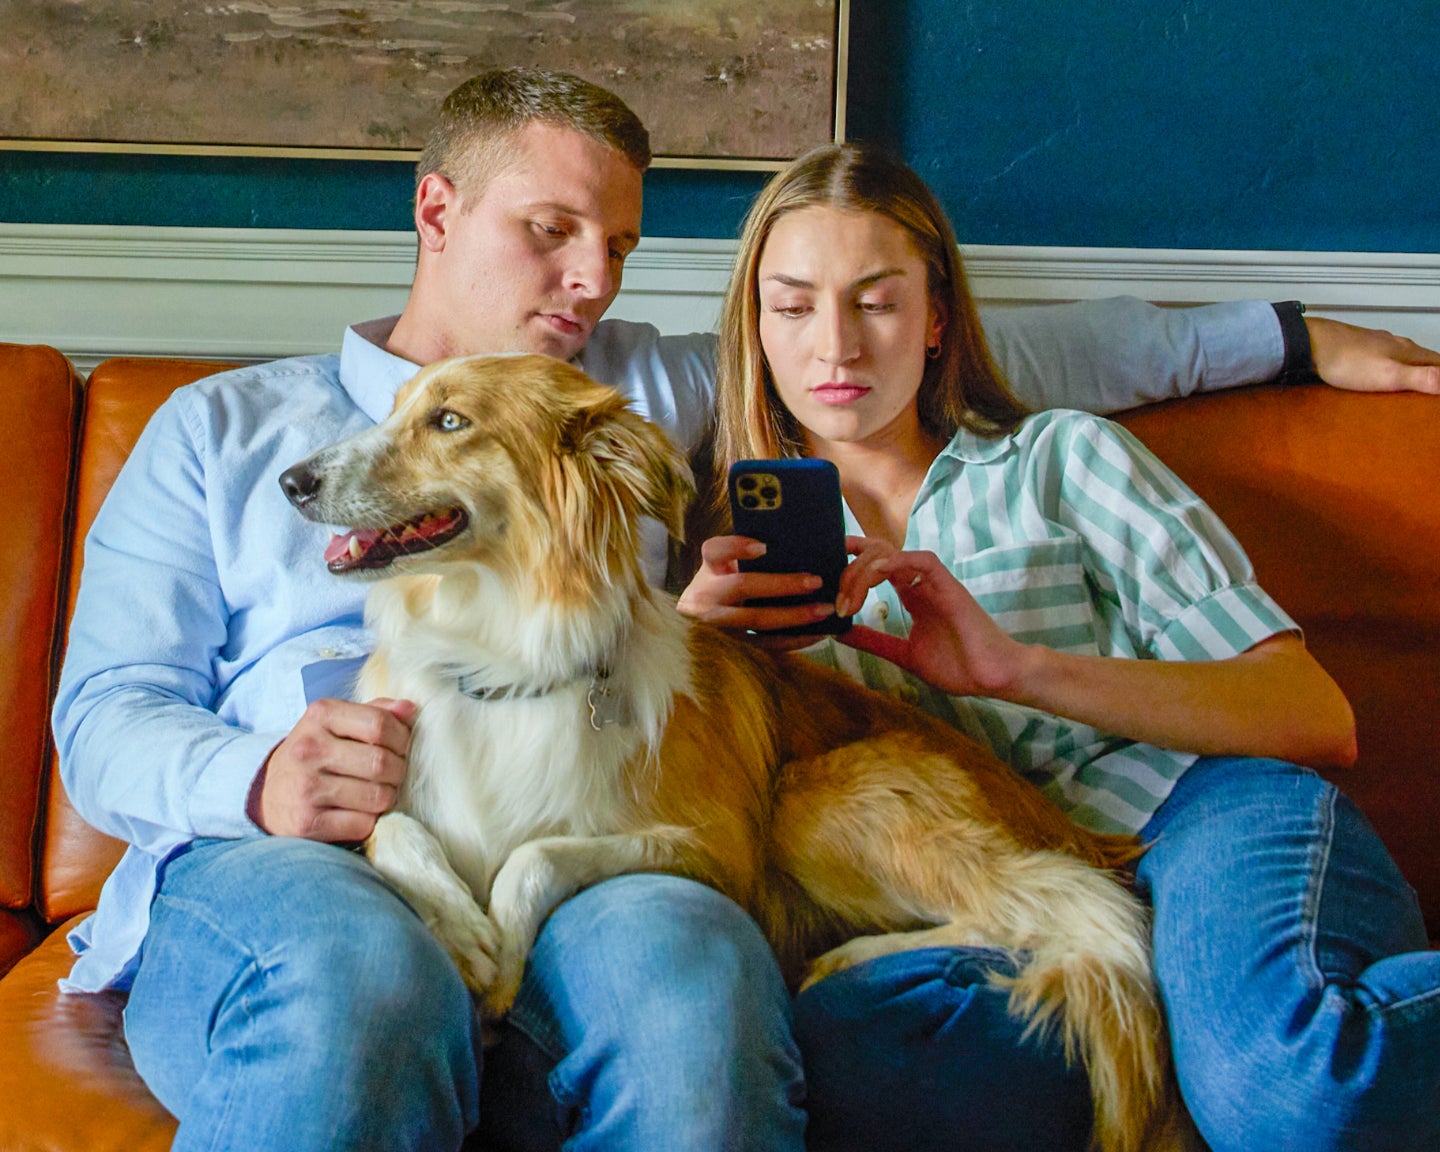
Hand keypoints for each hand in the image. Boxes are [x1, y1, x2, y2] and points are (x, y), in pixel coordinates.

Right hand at [249, 697, 416, 840]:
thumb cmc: (316, 754)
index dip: (402, 738)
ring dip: (386, 798)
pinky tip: (358, 812)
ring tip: (376, 792)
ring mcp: (306, 787)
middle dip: (398, 771)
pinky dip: (369, 821)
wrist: (268, 794)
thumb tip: (410, 709)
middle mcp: (309, 749)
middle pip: (382, 763)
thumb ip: (376, 712)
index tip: (401, 747)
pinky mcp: (306, 822)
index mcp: (320, 715)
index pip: (379, 724)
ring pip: (377, 796)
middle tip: (393, 774)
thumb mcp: (338, 723)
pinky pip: (363, 824)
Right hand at [675, 534, 835, 650]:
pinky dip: (794, 639)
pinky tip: (818, 633)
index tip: (764, 547)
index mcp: (710, 568)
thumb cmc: (730, 582)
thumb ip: (758, 554)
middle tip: (816, 581)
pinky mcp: (733, 644)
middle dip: (781, 584)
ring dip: (793, 616)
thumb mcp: (732, 564)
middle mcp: (707, 595)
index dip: (737, 547)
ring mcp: (718, 624)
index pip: (715, 551)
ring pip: (755, 619)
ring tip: (824, 610)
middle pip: (742, 586)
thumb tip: (820, 544)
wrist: (706, 616)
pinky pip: (765, 644)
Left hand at [836, 545, 1029, 698]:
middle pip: (876, 553)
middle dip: (849, 569)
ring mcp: (933, 581)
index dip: (849, 561)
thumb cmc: (957, 666)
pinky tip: (874, 579)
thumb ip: (875, 641)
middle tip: (837, 602)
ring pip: (890, 553)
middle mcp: (920, 582)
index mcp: (911, 594)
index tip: (825, 574)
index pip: (875, 564)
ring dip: (862, 573)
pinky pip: (919, 560)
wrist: (991, 677)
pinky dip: (892, 563)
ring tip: (850, 603)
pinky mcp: (948, 584)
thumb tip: (841, 634)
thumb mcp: (904, 654)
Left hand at [1307, 316, 1439, 394]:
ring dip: (1413, 364)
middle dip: (1433, 368)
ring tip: (1416, 375)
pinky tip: (1381, 368)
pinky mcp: (1358, 347)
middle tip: (1436, 379)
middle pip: (1422, 356)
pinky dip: (1391, 363)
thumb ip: (1420, 378)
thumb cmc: (1346, 359)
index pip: (1438, 361)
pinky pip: (1382, 355)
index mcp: (1406, 351)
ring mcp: (1375, 344)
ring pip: (1403, 353)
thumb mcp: (1388, 374)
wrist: (1311, 344)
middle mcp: (1394, 344)